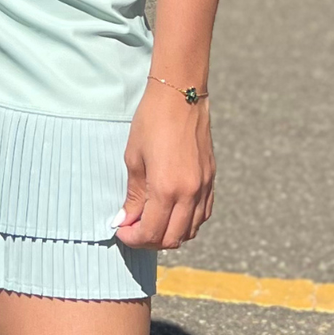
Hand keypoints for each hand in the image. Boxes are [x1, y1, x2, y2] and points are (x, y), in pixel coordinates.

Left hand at [113, 81, 215, 249]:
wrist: (180, 95)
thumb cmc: (152, 121)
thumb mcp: (134, 158)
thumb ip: (132, 195)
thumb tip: (125, 220)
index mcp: (166, 188)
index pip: (152, 233)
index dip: (134, 238)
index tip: (122, 231)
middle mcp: (189, 193)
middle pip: (172, 239)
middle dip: (150, 240)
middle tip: (134, 228)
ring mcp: (204, 187)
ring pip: (190, 231)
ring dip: (170, 234)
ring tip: (152, 220)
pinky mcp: (211, 179)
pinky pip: (203, 214)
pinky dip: (187, 222)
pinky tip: (172, 211)